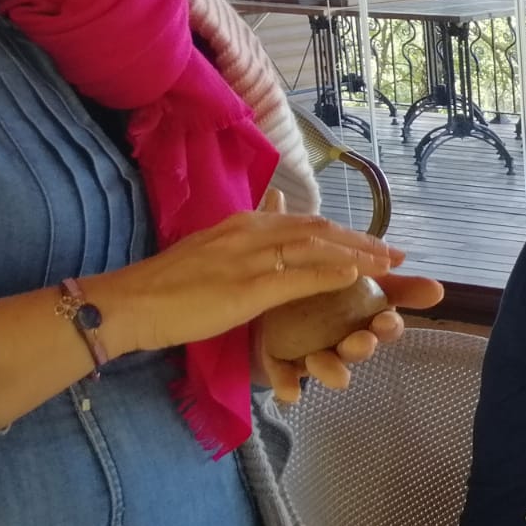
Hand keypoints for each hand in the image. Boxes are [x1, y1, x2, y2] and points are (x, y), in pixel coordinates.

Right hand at [83, 189, 403, 358]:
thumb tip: (267, 232)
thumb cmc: (166, 286)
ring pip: (315, 248)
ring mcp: (248, 259)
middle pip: (319, 230)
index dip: (344, 233)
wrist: (128, 303)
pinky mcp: (245, 288)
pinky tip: (355, 278)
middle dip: (362, 241)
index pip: (305, 223)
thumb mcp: (211, 253)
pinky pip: (296, 277)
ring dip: (358, 256)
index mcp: (243, 225)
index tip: (375, 243)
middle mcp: (250, 233)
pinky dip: (329, 274)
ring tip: (390, 265)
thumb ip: (242, 243)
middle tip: (397, 254)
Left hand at [255, 273, 446, 402]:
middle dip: (359, 348)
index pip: (385, 326)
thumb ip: (399, 285)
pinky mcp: (280, 360)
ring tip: (316, 362)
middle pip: (355, 348)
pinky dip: (287, 384)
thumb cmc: (329, 288)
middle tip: (360, 342)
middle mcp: (342, 339)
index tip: (386, 321)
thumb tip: (440, 289)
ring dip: (326, 368)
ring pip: (323, 364)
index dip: (387, 327)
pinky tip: (289, 393)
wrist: (276, 291)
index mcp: (365, 319)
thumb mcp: (362, 276)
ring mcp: (312, 351)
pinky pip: (284, 374)